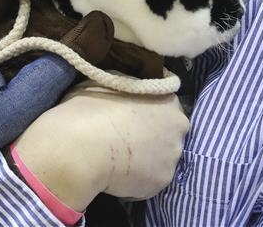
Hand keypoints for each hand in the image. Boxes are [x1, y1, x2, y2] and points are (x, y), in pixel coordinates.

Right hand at [13, 81, 189, 209]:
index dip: (149, 112)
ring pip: (162, 158)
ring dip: (147, 159)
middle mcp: (178, 126)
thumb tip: (126, 94)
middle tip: (127, 140)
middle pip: (169, 133)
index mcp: (168, 98)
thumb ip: (127, 88)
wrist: (83, 147)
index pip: (166, 105)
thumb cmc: (92, 108)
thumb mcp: (108, 83)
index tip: (133, 118)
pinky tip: (119, 175)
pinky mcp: (163, 180)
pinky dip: (139, 180)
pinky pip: (152, 180)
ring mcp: (173, 155)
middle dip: (153, 136)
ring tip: (121, 160)